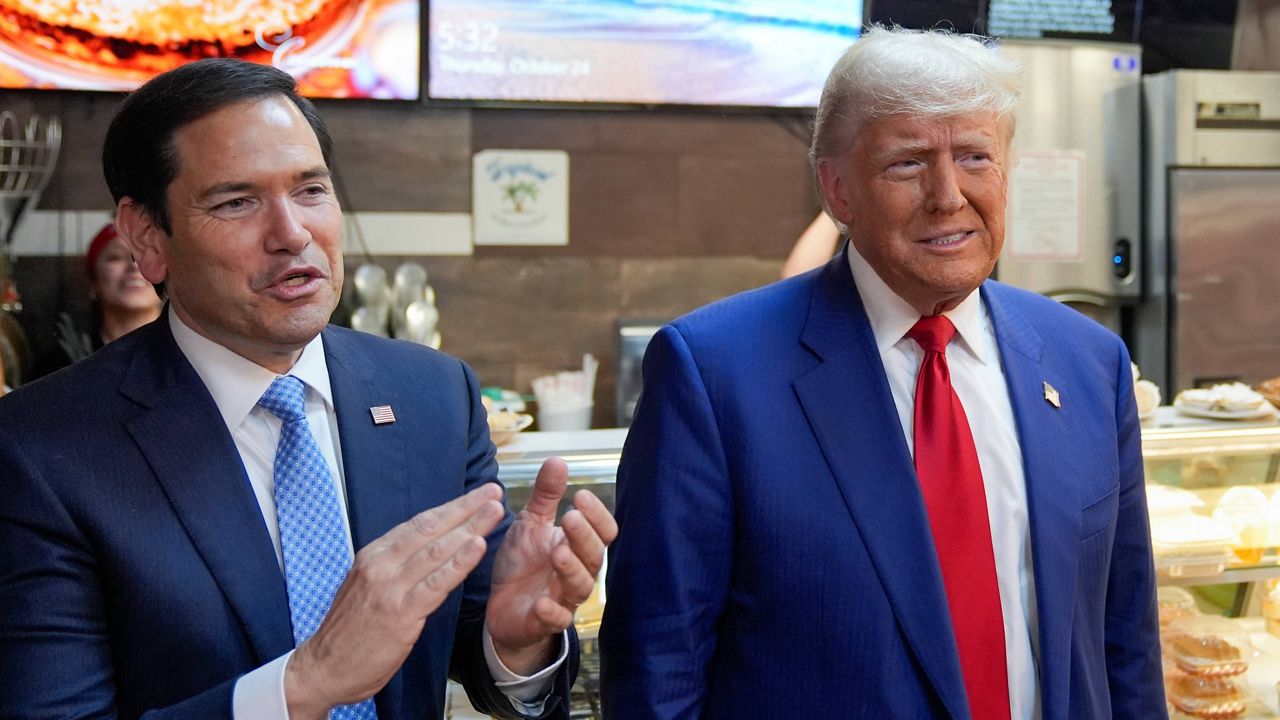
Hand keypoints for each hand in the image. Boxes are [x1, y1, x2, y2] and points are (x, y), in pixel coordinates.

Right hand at [283, 483, 506, 718]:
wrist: (322, 669)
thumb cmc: (349, 632)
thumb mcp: (367, 586)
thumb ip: (395, 566)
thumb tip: (427, 549)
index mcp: (374, 555)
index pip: (419, 523)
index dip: (452, 507)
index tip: (477, 496)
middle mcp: (381, 565)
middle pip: (430, 528)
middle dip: (466, 508)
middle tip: (493, 493)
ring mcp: (389, 588)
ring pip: (437, 550)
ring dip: (470, 527)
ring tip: (495, 511)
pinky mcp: (400, 613)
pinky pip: (436, 583)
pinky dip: (459, 563)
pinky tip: (477, 546)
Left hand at [485, 457, 617, 673]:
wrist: (502, 607)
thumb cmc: (523, 563)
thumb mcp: (530, 524)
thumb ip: (546, 496)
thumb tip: (558, 460)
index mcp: (577, 546)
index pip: (602, 531)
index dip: (596, 515)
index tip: (580, 496)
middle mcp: (577, 571)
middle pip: (594, 556)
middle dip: (583, 537)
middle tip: (569, 518)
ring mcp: (563, 598)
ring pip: (580, 586)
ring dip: (571, 569)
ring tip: (558, 554)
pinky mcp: (545, 622)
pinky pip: (557, 620)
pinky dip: (551, 613)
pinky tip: (541, 603)